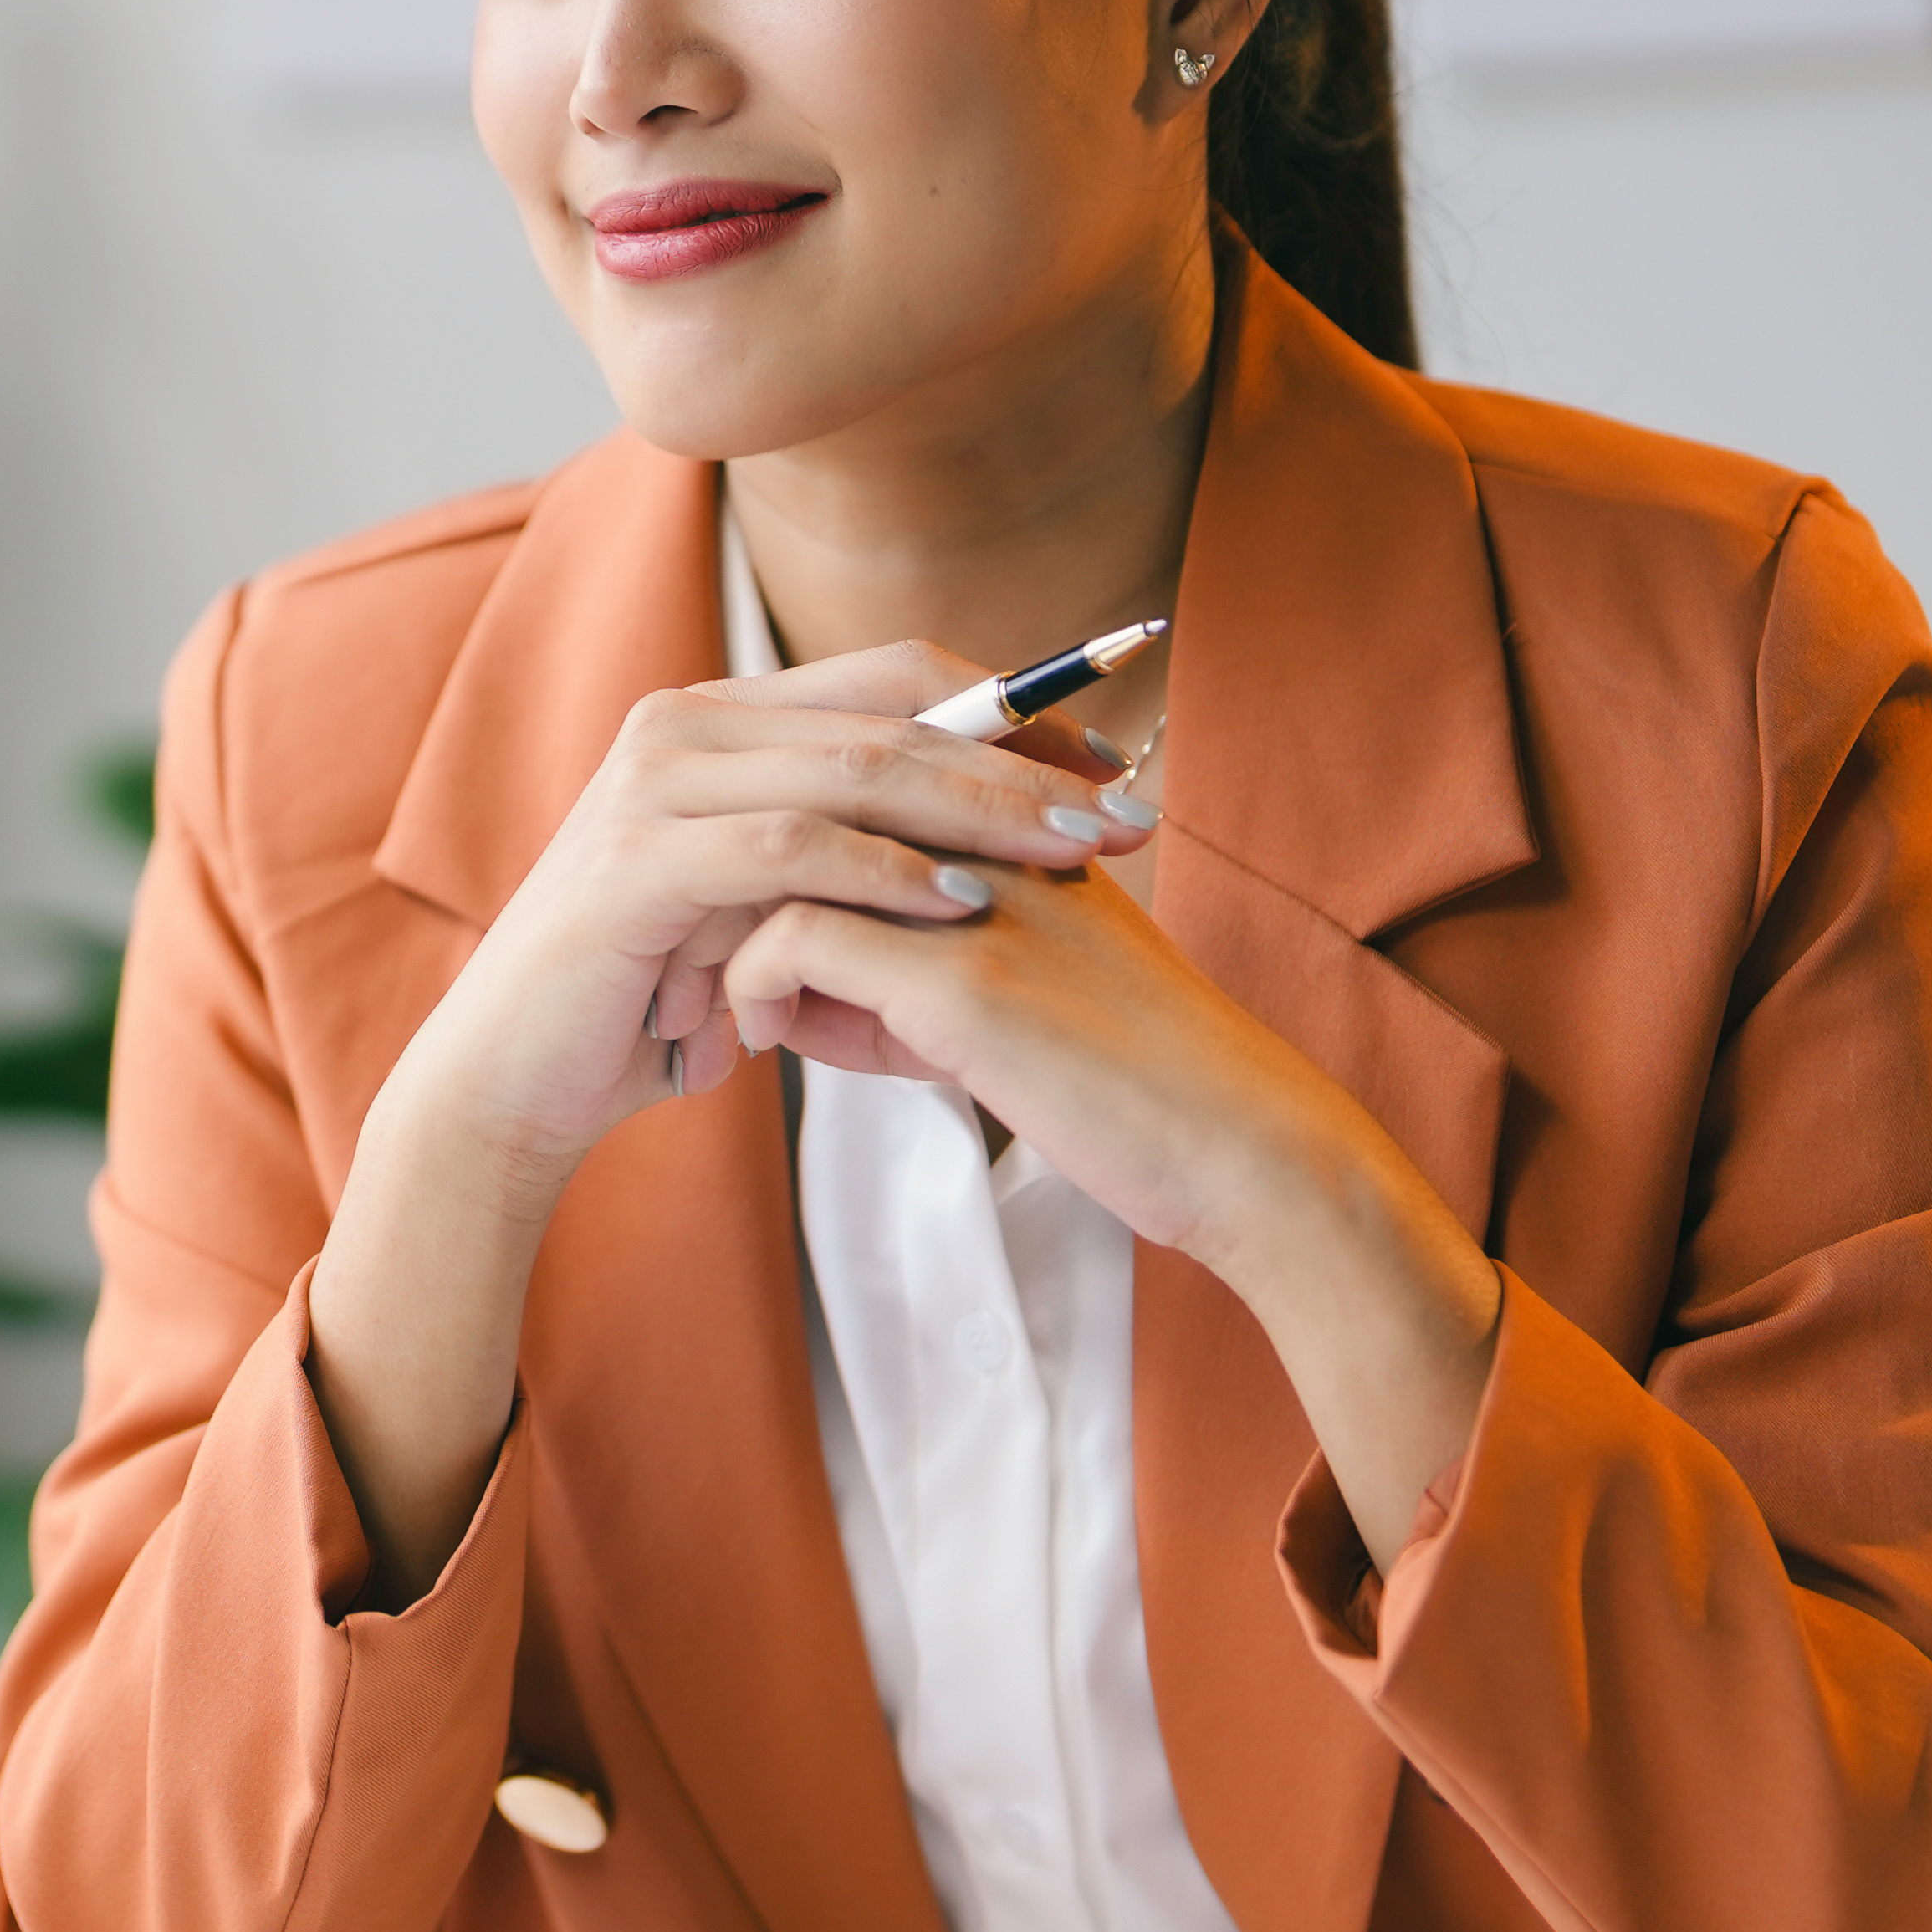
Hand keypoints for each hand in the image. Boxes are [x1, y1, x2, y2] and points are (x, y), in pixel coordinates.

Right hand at [305, 646, 1152, 1595]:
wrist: (513, 1081)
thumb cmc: (650, 1001)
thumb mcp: (766, 911)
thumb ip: (848, 855)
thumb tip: (989, 842)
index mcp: (722, 718)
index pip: (894, 675)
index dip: (1012, 705)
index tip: (1112, 761)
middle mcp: (685, 724)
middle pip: (890, 713)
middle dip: (1024, 758)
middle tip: (1127, 809)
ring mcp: (654, 784)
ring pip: (852, 771)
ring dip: (979, 810)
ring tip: (1076, 854)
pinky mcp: (637, 861)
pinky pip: (790, 850)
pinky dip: (886, 874)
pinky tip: (965, 904)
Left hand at [718, 852, 1505, 1566]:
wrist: (1244, 1154)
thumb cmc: (1133, 1093)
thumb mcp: (1012, 1007)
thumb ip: (904, 974)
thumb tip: (799, 985)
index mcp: (1013, 823)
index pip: (853, 777)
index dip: (779, 845)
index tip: (729, 922)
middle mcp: (993, 834)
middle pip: (807, 799)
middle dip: (733, 881)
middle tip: (688, 958)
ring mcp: (978, 895)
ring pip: (787, 857)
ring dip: (729, 931)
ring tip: (718, 1008)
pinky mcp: (964, 978)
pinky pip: (797, 940)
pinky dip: (758, 986)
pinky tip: (763, 1040)